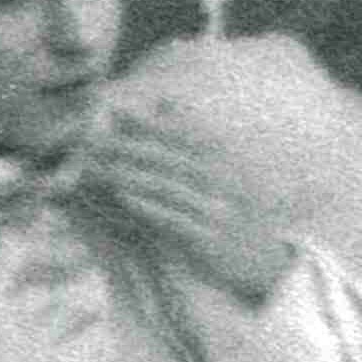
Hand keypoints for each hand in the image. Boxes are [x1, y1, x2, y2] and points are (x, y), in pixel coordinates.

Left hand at [80, 106, 300, 303]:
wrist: (266, 263)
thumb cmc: (234, 208)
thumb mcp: (222, 166)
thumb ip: (193, 133)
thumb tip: (163, 97)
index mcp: (230, 162)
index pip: (185, 134)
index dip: (150, 121)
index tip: (115, 110)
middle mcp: (228, 184)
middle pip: (172, 158)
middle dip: (130, 146)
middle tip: (95, 138)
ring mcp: (221, 212)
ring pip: (169, 188)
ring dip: (131, 175)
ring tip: (100, 166)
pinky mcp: (211, 240)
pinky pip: (175, 220)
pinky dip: (148, 207)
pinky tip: (124, 197)